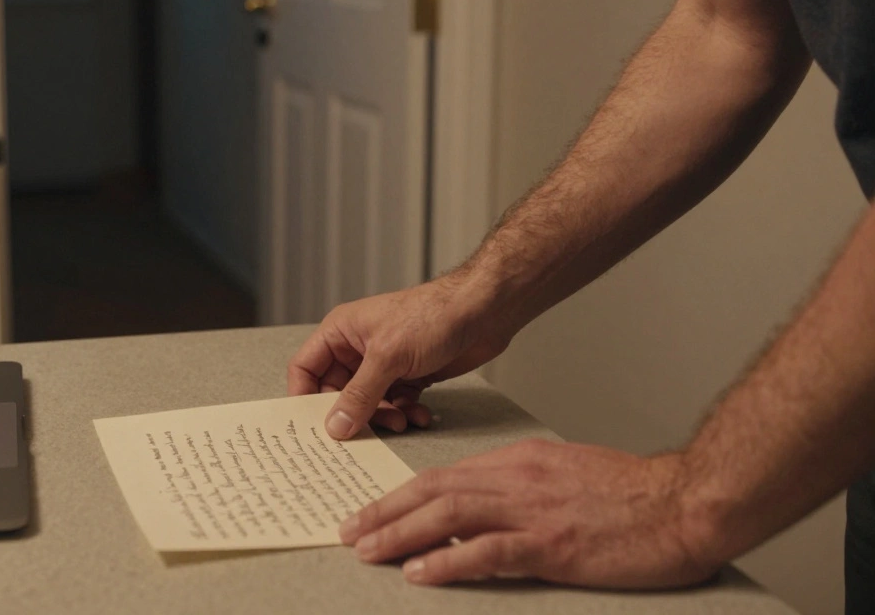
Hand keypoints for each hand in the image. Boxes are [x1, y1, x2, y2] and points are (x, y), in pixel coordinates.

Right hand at [287, 276, 513, 438]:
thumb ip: (359, 395)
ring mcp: (383, 363)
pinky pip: (395, 404)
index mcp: (340, 333)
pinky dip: (405, 413)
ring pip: (368, 403)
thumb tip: (334, 427)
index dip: (303, 398)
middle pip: (336, 393)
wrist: (483, 311)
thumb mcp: (388, 357)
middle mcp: (357, 348)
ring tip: (401, 422)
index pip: (305, 369)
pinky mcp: (408, 376)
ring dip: (383, 417)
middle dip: (352, 414)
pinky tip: (420, 415)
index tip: (312, 427)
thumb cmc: (432, 316)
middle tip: (364, 433)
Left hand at [338, 439, 718, 587]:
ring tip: (366, 550)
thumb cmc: (632, 494)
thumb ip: (520, 487)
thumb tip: (479, 508)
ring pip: (450, 515)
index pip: (445, 476)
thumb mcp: (565, 473)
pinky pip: (488, 552)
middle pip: (434, 490)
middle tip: (349, 531)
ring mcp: (533, 510)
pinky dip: (448, 561)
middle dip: (385, 512)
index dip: (401, 495)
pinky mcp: (553, 544)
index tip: (371, 511)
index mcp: (519, 460)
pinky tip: (419, 573)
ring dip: (401, 533)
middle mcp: (518, 478)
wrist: (686, 502)